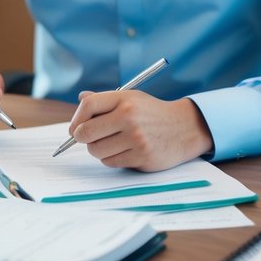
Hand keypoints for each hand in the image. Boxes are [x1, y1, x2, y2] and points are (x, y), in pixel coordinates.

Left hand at [67, 91, 213, 171]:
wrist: (184, 128)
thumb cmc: (153, 113)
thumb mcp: (132, 98)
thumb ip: (106, 100)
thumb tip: (81, 98)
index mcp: (124, 99)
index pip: (88, 105)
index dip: (76, 118)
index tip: (76, 128)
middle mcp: (129, 117)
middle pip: (86, 132)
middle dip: (83, 138)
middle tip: (90, 138)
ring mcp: (136, 138)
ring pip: (96, 150)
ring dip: (99, 150)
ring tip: (112, 143)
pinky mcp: (141, 157)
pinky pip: (111, 162)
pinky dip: (112, 159)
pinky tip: (125, 151)